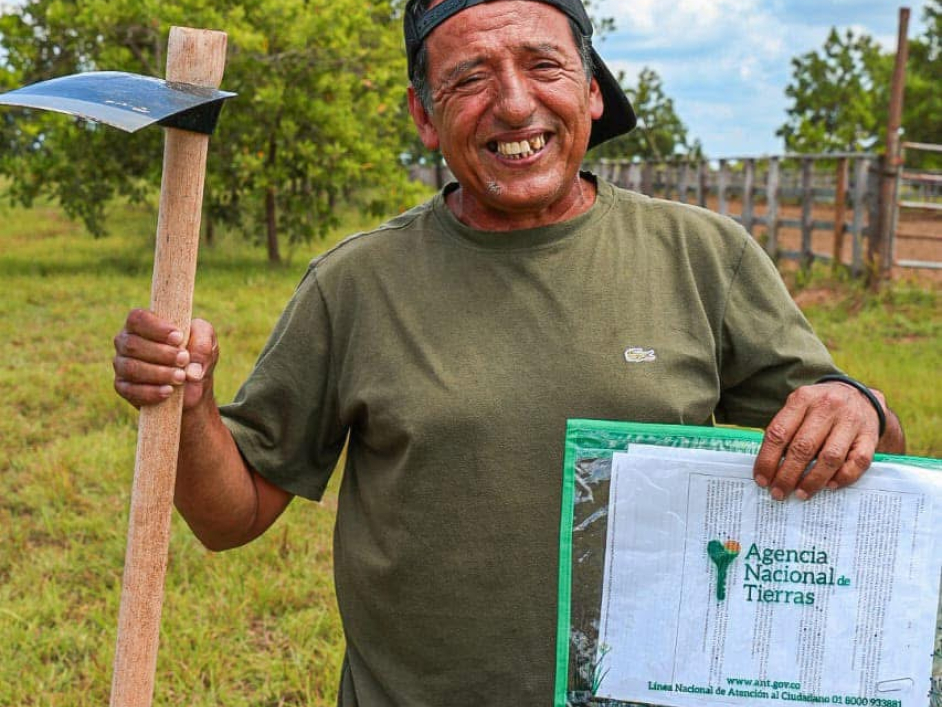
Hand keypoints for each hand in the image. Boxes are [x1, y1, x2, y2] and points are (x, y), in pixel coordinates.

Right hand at [113, 309, 218, 409]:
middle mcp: (127, 342)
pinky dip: (150, 392)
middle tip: (184, 360)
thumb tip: (192, 368)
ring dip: (158, 373)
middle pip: (132, 344)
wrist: (194, 386)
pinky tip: (168, 391)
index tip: (178, 338)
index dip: (156, 328)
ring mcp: (122, 365)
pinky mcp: (123, 387)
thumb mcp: (206, 342)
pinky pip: (129, 390)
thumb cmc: (196, 355)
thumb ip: (202, 342)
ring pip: (131, 368)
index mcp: (143, 324)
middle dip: (162, 353)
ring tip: (181, 377)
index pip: (137, 318)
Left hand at [753, 382, 886, 500]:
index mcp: (803, 398)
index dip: (767, 460)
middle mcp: (827, 406)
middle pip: (803, 447)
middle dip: (787, 475)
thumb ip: (785, 430)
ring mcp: (851, 421)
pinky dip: (843, 477)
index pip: (779, 433)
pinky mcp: (870, 436)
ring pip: (830, 457)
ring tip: (801, 493)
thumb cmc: (821, 408)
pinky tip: (830, 486)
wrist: (861, 396)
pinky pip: (857, 462)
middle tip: (779, 492)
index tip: (761, 480)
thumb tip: (768, 467)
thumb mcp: (799, 407)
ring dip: (813, 480)